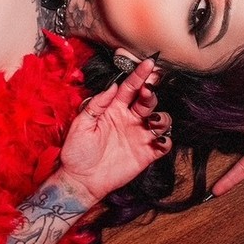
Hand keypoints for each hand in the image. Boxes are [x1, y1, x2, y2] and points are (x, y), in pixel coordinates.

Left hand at [58, 59, 172, 204]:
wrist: (80, 180)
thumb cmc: (77, 151)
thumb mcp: (81, 123)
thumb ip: (97, 104)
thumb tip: (113, 86)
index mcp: (113, 108)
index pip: (129, 87)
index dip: (140, 75)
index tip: (148, 63)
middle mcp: (129, 119)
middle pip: (147, 100)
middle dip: (151, 93)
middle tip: (148, 90)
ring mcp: (139, 136)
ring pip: (161, 120)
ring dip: (161, 116)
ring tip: (152, 118)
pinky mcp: (146, 154)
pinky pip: (164, 144)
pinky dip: (166, 140)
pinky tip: (158, 139)